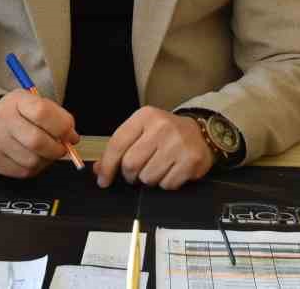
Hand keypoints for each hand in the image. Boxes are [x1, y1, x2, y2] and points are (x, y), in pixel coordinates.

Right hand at [0, 90, 79, 178]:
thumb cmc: (17, 113)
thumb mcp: (35, 102)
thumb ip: (55, 116)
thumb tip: (72, 137)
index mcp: (16, 100)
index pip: (42, 113)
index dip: (62, 126)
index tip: (71, 134)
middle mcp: (3, 120)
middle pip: (37, 141)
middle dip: (57, 149)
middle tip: (62, 147)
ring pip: (32, 161)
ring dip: (46, 160)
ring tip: (45, 152)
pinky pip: (23, 172)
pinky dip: (35, 168)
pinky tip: (33, 157)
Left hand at [95, 107, 212, 189]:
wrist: (200, 133)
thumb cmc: (165, 134)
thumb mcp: (142, 131)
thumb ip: (120, 148)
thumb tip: (99, 170)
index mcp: (145, 116)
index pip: (117, 143)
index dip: (107, 166)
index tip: (103, 180)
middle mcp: (161, 127)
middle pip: (130, 164)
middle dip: (130, 175)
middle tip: (136, 173)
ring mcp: (177, 144)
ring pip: (147, 177)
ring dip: (148, 180)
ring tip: (156, 169)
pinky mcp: (190, 160)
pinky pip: (166, 184)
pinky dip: (165, 184)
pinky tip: (170, 171)